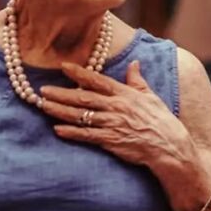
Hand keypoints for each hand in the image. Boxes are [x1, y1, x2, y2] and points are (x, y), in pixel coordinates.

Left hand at [40, 60, 194, 173]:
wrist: (169, 147)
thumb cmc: (161, 120)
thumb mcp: (151, 95)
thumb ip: (137, 80)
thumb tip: (134, 63)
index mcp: (124, 93)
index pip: (98, 80)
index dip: (79, 73)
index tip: (63, 66)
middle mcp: (116, 107)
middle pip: (83, 98)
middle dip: (61, 93)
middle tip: (42, 90)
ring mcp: (112, 124)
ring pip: (81, 116)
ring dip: (60, 111)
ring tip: (43, 106)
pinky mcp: (111, 142)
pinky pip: (87, 136)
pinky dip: (71, 132)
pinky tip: (57, 129)